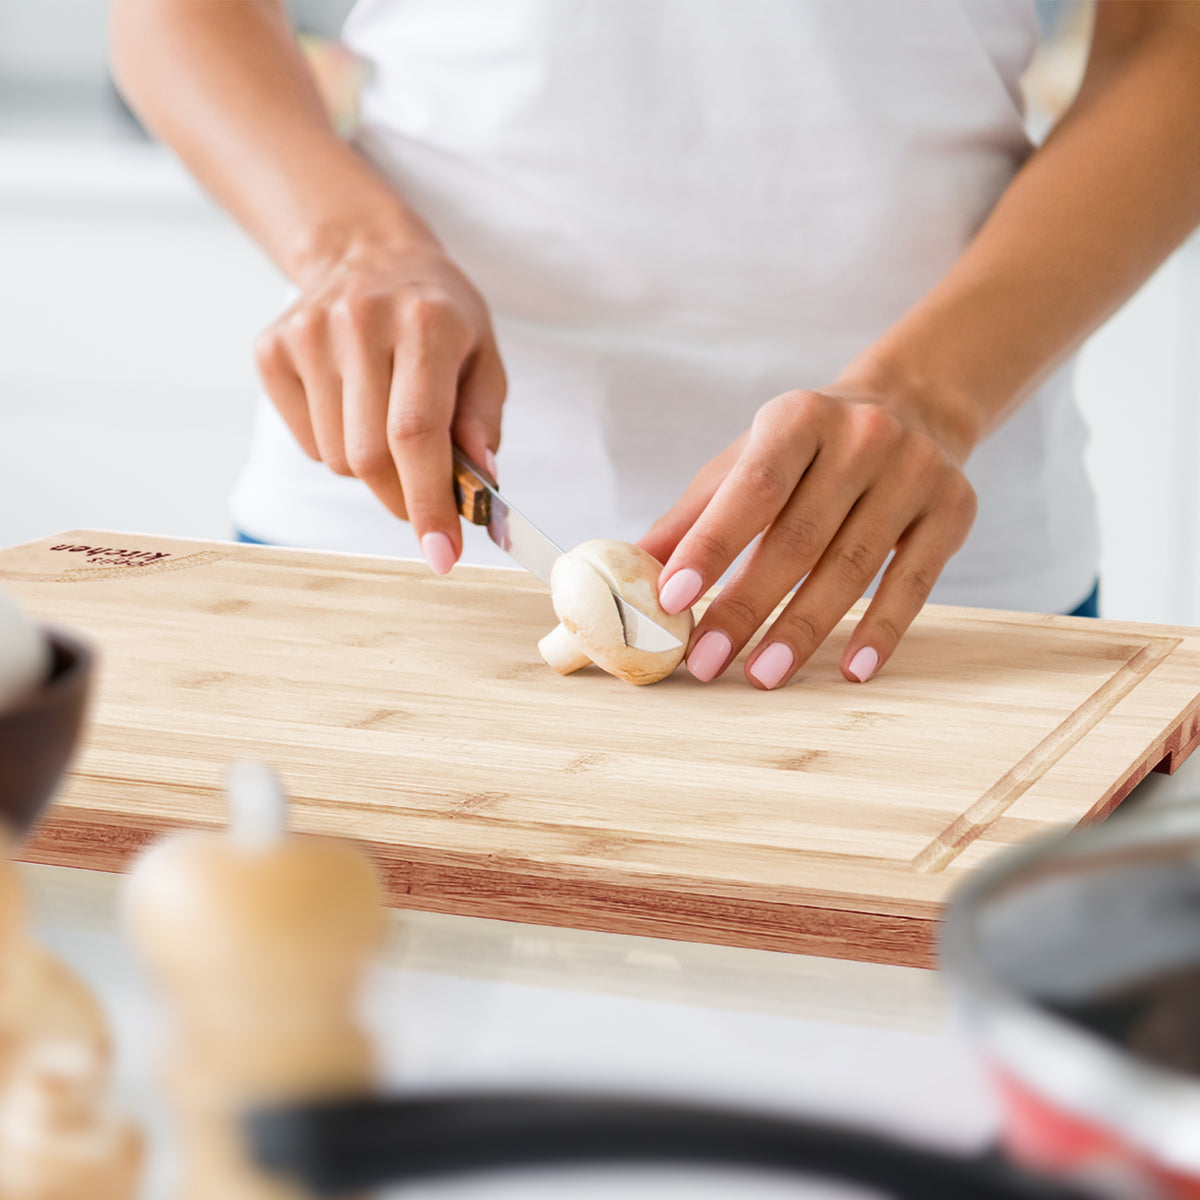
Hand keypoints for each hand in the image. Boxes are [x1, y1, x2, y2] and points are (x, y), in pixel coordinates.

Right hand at [253, 238, 505, 572]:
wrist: (366, 252)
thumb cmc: (437, 316)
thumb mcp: (483, 355)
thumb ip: (484, 421)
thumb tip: (479, 485)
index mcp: (426, 322)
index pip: (417, 434)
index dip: (428, 503)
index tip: (442, 555)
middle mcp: (361, 321)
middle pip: (370, 457)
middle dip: (403, 497)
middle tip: (423, 500)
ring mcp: (307, 333)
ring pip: (338, 458)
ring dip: (370, 468)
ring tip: (386, 420)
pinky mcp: (271, 349)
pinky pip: (308, 442)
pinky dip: (336, 445)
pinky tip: (352, 404)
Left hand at [639, 385, 977, 687]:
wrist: (912, 407)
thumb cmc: (808, 448)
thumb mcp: (747, 459)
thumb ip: (693, 514)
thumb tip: (631, 569)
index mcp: (799, 418)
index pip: (754, 488)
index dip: (712, 547)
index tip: (672, 601)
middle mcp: (862, 439)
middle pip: (799, 538)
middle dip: (747, 607)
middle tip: (707, 661)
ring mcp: (915, 473)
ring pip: (853, 568)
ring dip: (804, 630)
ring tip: (763, 675)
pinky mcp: (953, 510)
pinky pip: (914, 583)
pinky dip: (882, 631)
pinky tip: (852, 671)